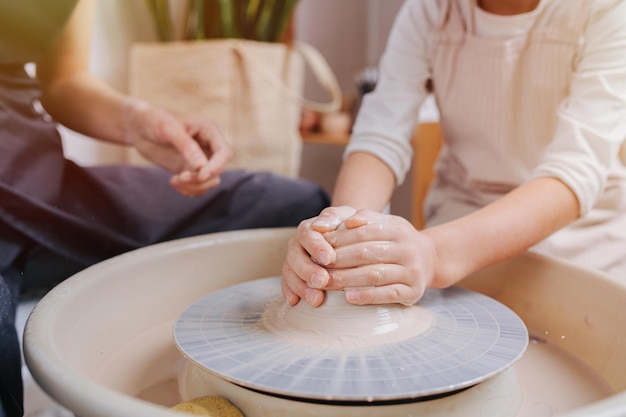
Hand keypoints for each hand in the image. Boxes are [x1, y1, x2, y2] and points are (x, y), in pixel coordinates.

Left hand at [123, 99, 232, 195]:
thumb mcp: (168, 129)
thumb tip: (202, 166)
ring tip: (174, 181)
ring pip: (210, 181)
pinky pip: (199, 186)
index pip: (224, 153)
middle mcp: (209, 146)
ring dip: (194, 186)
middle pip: (218, 170)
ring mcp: (201, 159)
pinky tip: (174, 183)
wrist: (138, 126)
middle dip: (201, 179)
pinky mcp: (190, 170)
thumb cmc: (153, 120)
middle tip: (179, 178)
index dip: (216, 166)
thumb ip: (186, 146)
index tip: (201, 176)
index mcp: (209, 131)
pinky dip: (189, 190)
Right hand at [281, 206, 356, 306]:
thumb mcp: (346, 219)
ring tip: (316, 299)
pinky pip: (286, 283)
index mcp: (309, 228)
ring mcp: (293, 260)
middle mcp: (298, 244)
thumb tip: (329, 223)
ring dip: (301, 286)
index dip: (317, 247)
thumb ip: (340, 218)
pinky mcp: (292, 275)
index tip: (329, 258)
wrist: (344, 237)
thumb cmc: (346, 228)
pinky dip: (290, 292)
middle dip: (308, 270)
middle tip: (322, 281)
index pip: (308, 235)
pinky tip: (295, 302)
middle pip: (296, 256)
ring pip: (290, 272)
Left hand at [322, 210, 437, 305]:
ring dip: (347, 279)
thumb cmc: (397, 240)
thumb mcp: (385, 223)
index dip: (339, 240)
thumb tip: (348, 221)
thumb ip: (365, 218)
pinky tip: (349, 297)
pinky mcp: (413, 291)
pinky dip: (367, 296)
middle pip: (366, 254)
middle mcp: (407, 249)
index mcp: (398, 229)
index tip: (319, 247)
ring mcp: (412, 271)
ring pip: (375, 275)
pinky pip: (388, 294)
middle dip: (338, 261)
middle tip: (316, 267)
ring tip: (326, 283)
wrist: (430, 259)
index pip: (363, 232)